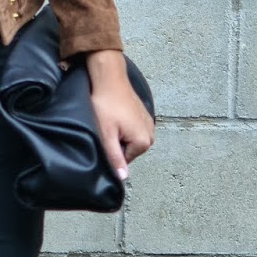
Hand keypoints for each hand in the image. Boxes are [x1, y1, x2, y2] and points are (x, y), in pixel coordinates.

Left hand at [85, 50, 154, 180]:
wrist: (110, 78)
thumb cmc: (106, 105)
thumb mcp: (106, 134)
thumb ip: (115, 157)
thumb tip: (123, 178)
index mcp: (143, 142)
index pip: (124, 160)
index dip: (111, 150)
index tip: (105, 135)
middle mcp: (151, 135)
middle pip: (128, 150)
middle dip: (116, 142)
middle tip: (107, 127)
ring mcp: (149, 124)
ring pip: (129, 140)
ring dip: (119, 133)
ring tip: (111, 120)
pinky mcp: (144, 116)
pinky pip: (132, 129)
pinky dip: (123, 125)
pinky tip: (116, 115)